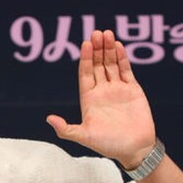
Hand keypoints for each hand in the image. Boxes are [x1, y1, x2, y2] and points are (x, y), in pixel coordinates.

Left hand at [46, 30, 155, 168]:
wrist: (135, 149)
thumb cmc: (108, 145)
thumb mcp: (84, 137)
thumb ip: (66, 129)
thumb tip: (48, 119)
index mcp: (89, 99)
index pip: (85, 74)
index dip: (85, 59)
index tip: (85, 44)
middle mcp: (102, 91)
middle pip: (98, 65)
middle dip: (97, 49)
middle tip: (96, 33)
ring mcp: (118, 89)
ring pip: (111, 64)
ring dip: (109, 49)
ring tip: (107, 34)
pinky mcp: (133, 90)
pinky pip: (126, 70)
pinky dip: (122, 58)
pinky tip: (119, 46)